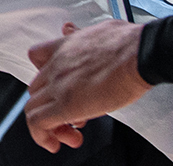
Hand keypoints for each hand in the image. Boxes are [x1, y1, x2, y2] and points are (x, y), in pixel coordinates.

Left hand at [24, 20, 150, 151]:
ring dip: (48, 125)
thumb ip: (79, 34)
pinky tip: (58, 142)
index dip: (44, 77)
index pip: (36, 58)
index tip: (56, 88)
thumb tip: (70, 29)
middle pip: (35, 89)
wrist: (139, 53)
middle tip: (70, 117)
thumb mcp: (95, 30)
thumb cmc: (128, 43)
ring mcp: (59, 85)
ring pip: (33, 108)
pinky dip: (42, 136)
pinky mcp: (66, 105)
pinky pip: (38, 123)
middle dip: (50, 106)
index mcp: (64, 47)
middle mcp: (56, 66)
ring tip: (68, 133)